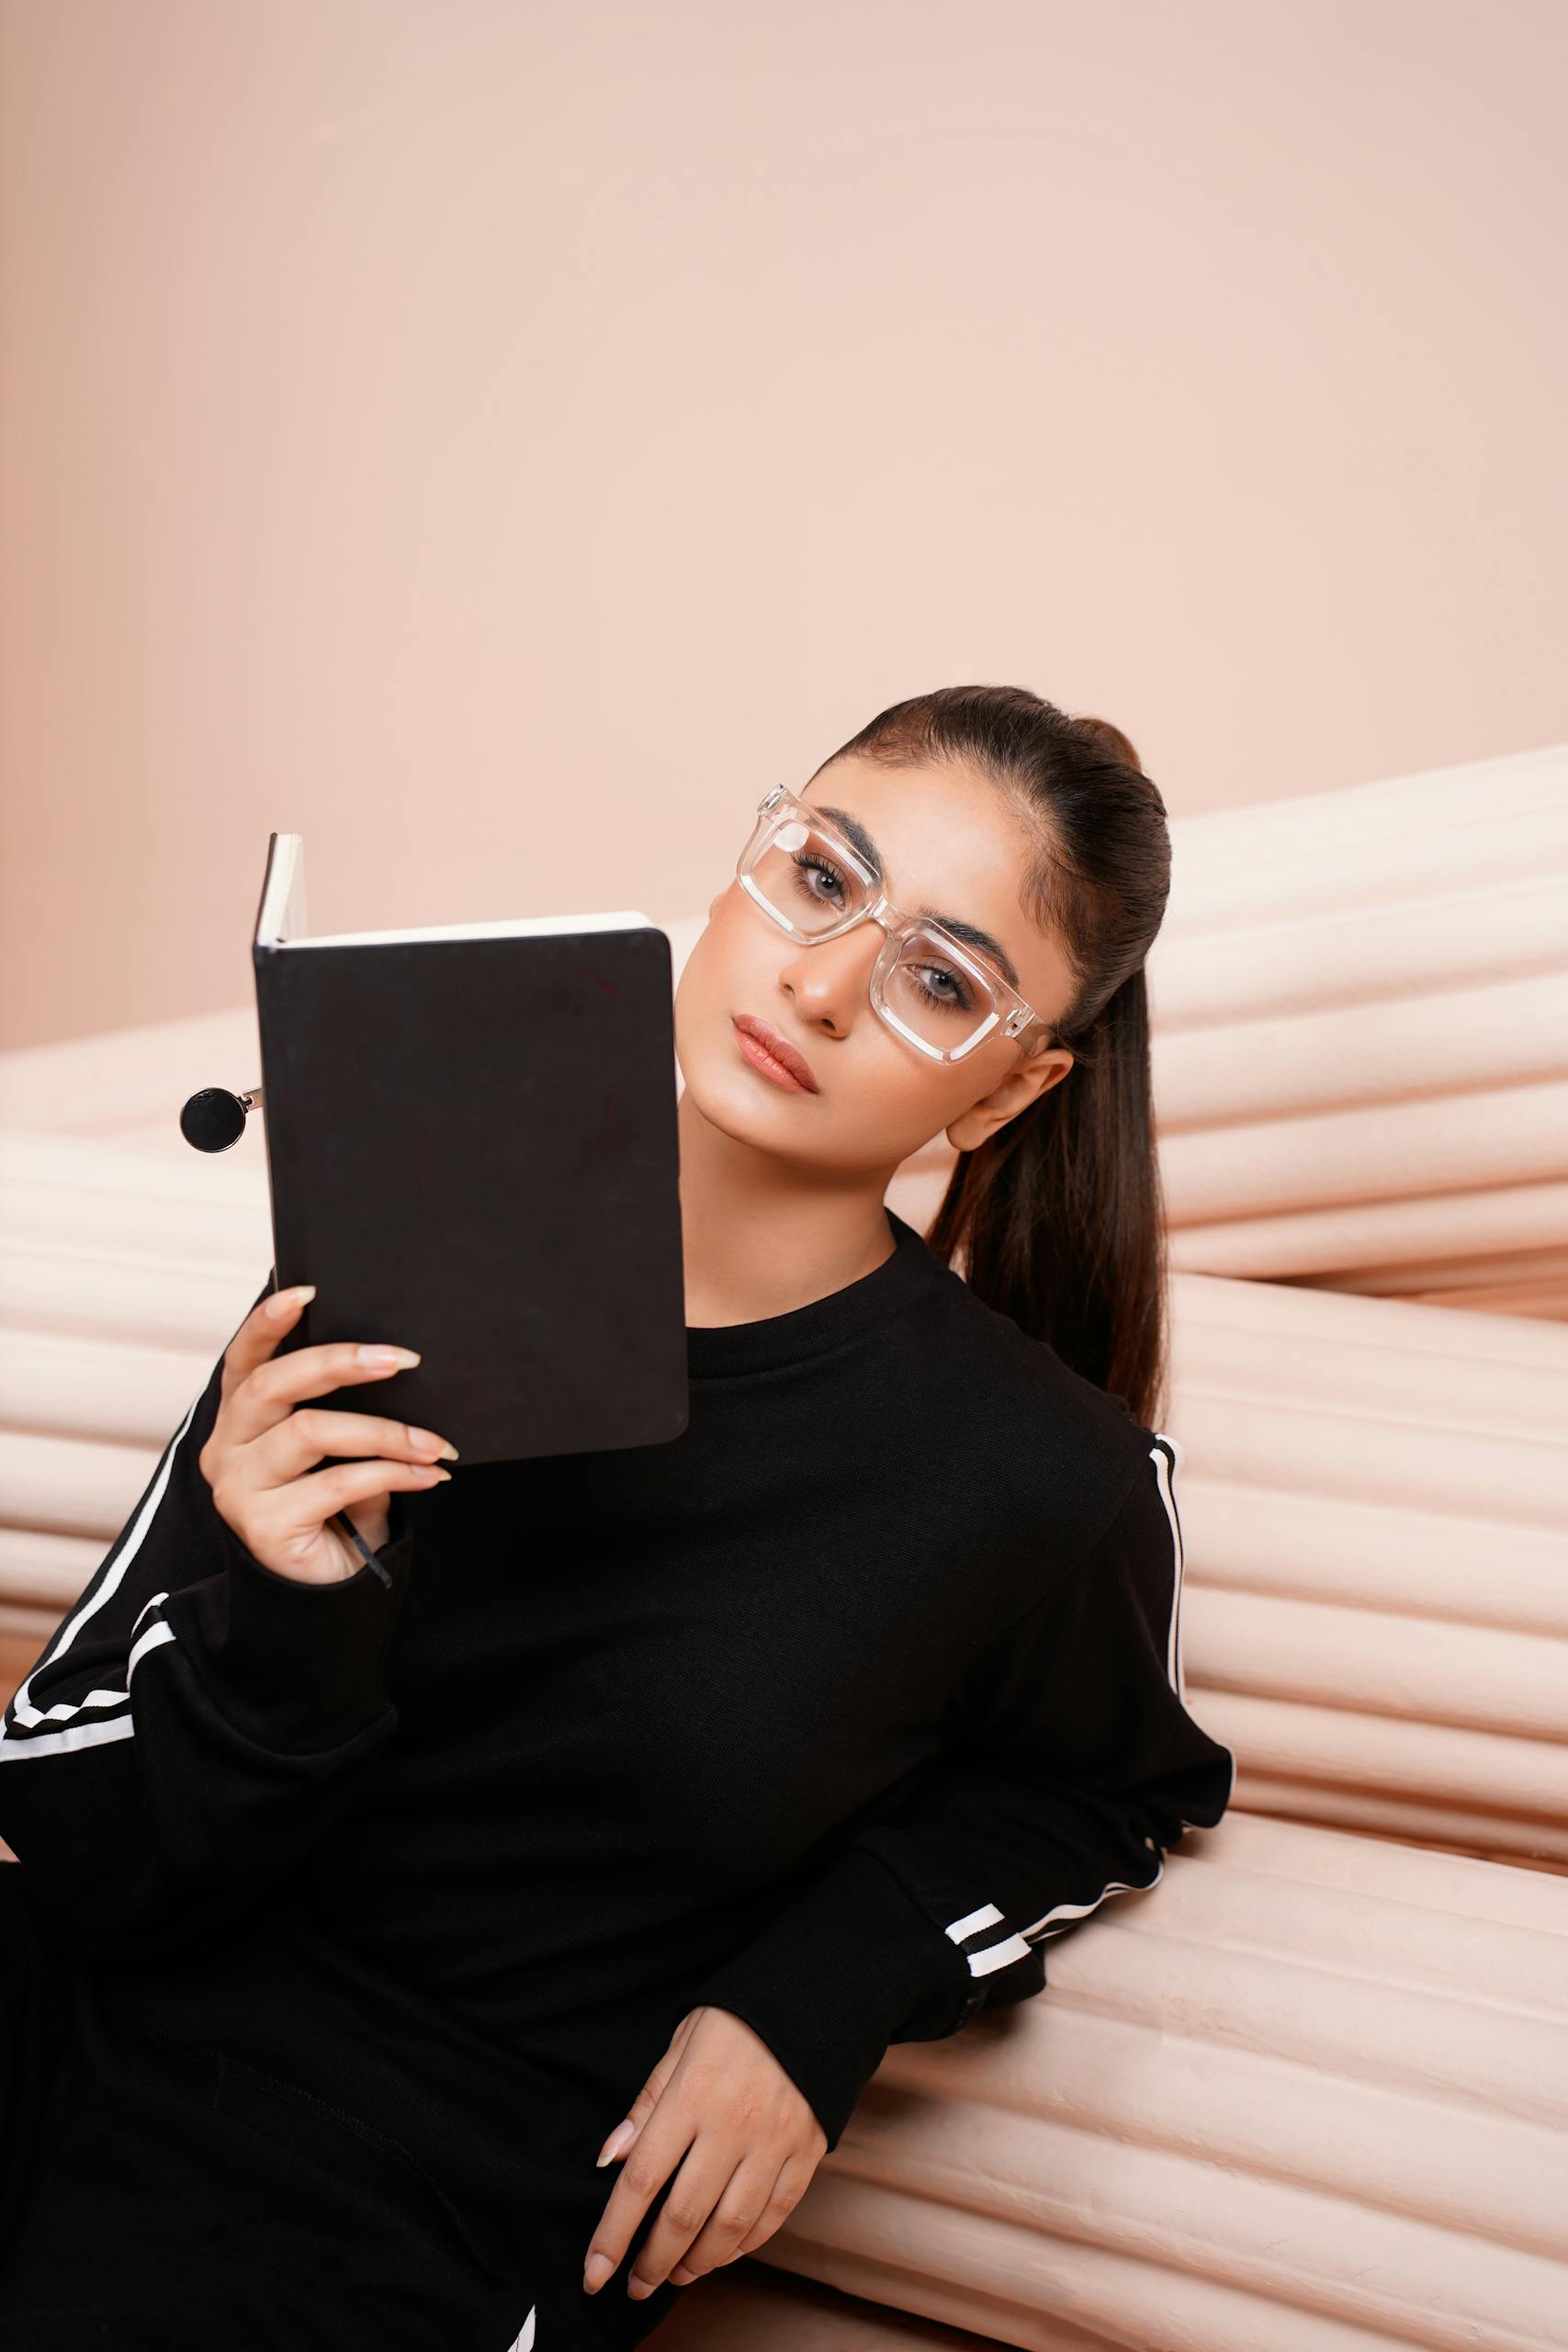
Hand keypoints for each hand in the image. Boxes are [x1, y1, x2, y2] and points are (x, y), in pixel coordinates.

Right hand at [197, 1285, 457, 1584]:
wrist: (324, 1591)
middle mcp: (227, 1447)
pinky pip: (336, 1483)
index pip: (244, 1359)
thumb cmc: (336, 1510)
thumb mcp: (341, 1453)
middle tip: (401, 1359)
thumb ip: (348, 1413)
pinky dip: (391, 1473)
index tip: (305, 1290)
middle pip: (273, 1384)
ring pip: (310, 1432)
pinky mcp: (263, 1525)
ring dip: (385, 1431)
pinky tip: (426, 1474)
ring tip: (434, 1443)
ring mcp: (238, 1487)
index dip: (268, 1322)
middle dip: (339, 1362)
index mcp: (240, 1419)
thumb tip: (395, 1368)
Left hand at [583, 2006, 827, 2302]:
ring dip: (699, 2260)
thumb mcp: (680, 2045)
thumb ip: (647, 2105)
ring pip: (731, 2225)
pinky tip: (725, 2252)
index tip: (594, 2271)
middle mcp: (732, 2125)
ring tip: (678, 2273)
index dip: (614, 2233)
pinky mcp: (807, 2151)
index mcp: (692, 2096)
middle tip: (637, 2284)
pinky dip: (747, 2243)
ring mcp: (773, 2142)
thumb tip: (609, 2158)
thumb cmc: (735, 2022)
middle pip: (684, 2214)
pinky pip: (775, 2214)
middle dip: (654, 2260)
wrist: (812, 2000)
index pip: (642, 2179)